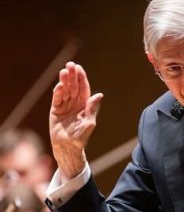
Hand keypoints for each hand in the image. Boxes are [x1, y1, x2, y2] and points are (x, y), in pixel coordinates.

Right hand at [50, 62, 102, 179]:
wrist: (68, 147)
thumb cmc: (81, 137)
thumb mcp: (89, 123)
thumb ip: (92, 109)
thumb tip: (99, 95)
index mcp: (84, 105)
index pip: (83, 89)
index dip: (81, 78)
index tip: (79, 68)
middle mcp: (74, 103)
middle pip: (73, 87)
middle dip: (72, 76)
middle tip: (70, 65)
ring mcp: (65, 106)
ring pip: (65, 90)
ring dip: (64, 81)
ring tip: (64, 71)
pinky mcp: (55, 110)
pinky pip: (57, 99)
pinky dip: (58, 92)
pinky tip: (59, 85)